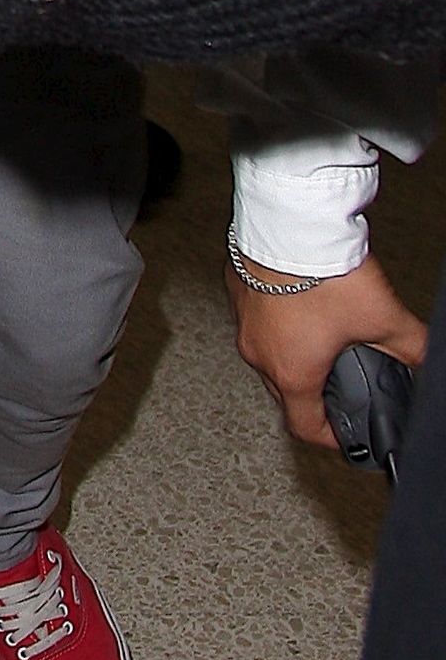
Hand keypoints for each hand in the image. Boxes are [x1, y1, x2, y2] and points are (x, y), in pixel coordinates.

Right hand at [227, 253, 427, 448]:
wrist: (291, 222)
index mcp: (292, 371)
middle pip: (285, 391)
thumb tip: (422, 357)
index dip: (329, 437)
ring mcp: (243, 321)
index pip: (304, 427)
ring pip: (268, 354)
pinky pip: (256, 319)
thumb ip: (409, 347)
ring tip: (323, 333)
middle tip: (339, 378)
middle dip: (313, 390)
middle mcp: (259, 352)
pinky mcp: (237, 290)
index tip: (342, 433)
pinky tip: (302, 300)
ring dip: (293, 352)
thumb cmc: (322, 269)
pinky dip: (278, 320)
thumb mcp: (383, 316)